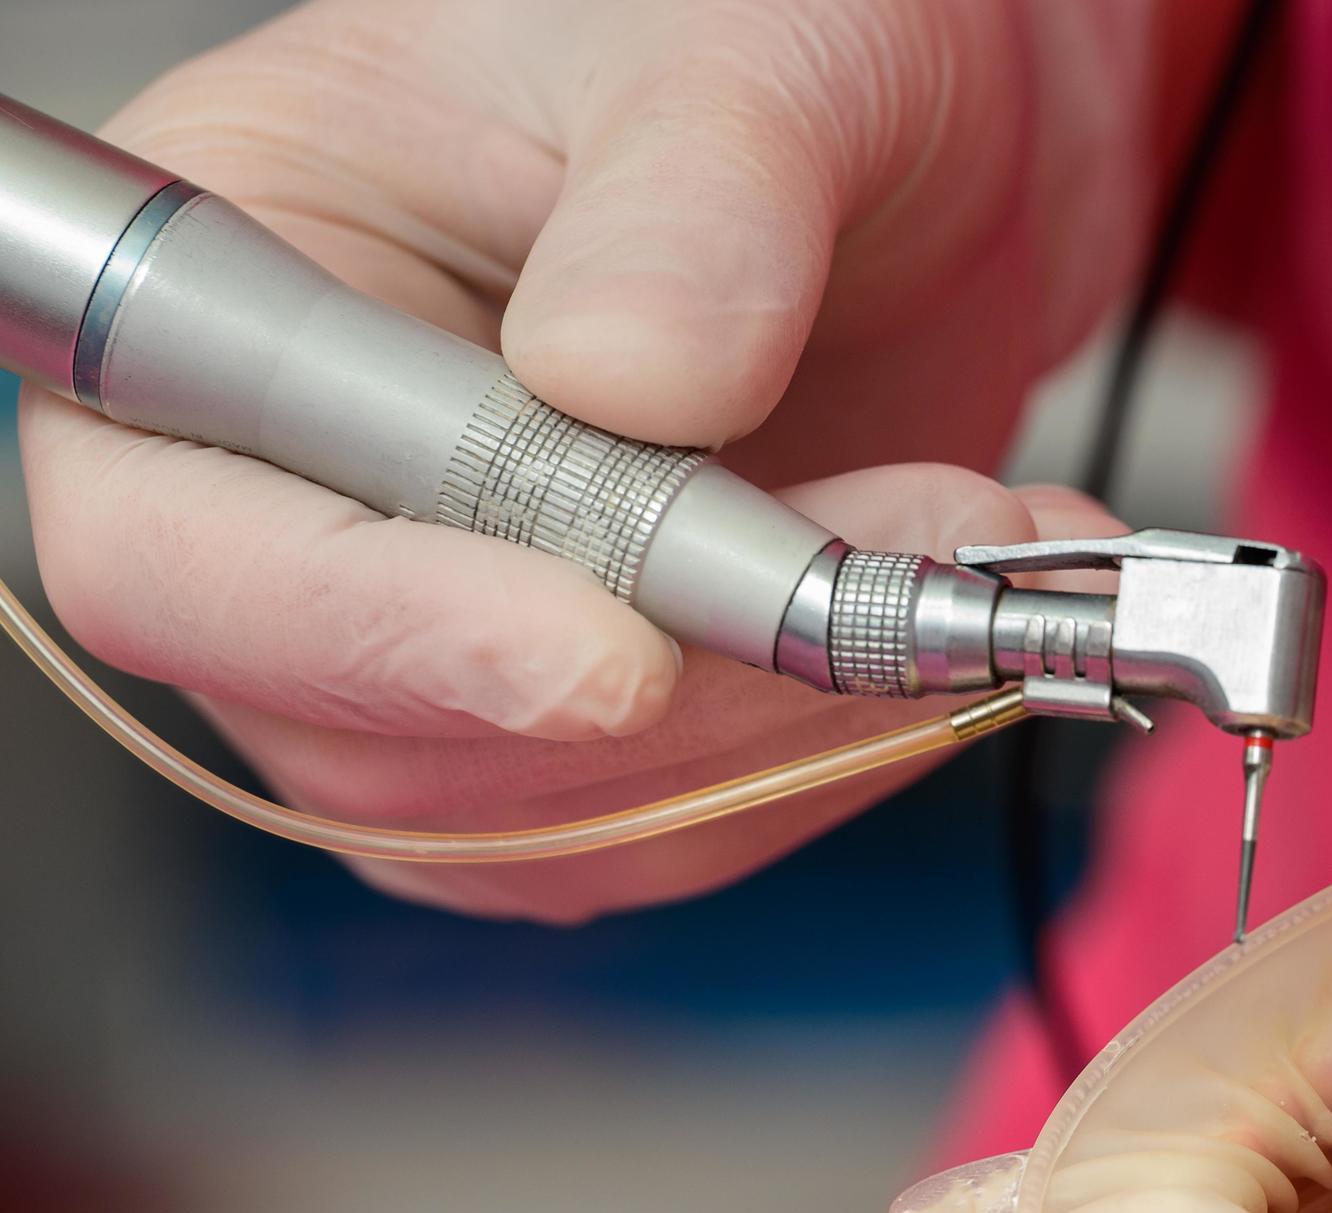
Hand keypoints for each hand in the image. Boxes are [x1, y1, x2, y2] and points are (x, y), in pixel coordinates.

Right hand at [19, 0, 1153, 919]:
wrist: (919, 140)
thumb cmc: (775, 33)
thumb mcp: (744, 46)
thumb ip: (688, 198)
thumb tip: (626, 384)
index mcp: (228, 270)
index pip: (173, 542)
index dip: (377, 633)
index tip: (610, 657)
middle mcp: (289, 486)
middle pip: (364, 740)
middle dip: (672, 697)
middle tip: (902, 575)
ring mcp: (436, 622)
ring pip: (538, 824)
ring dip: (784, 735)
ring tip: (976, 550)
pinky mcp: (587, 707)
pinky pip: (670, 830)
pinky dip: (834, 755)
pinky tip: (955, 621)